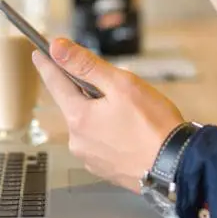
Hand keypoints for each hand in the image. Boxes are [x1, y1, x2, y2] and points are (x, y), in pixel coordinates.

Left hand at [32, 38, 185, 192]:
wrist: (177, 166)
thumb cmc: (154, 127)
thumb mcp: (122, 85)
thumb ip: (86, 65)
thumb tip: (57, 49)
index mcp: (78, 117)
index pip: (55, 83)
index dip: (48, 65)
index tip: (39, 53)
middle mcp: (78, 140)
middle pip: (75, 104)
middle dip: (89, 92)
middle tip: (116, 88)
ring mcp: (91, 157)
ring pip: (89, 124)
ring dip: (102, 113)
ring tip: (132, 114)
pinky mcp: (105, 169)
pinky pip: (101, 142)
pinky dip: (111, 133)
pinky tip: (132, 132)